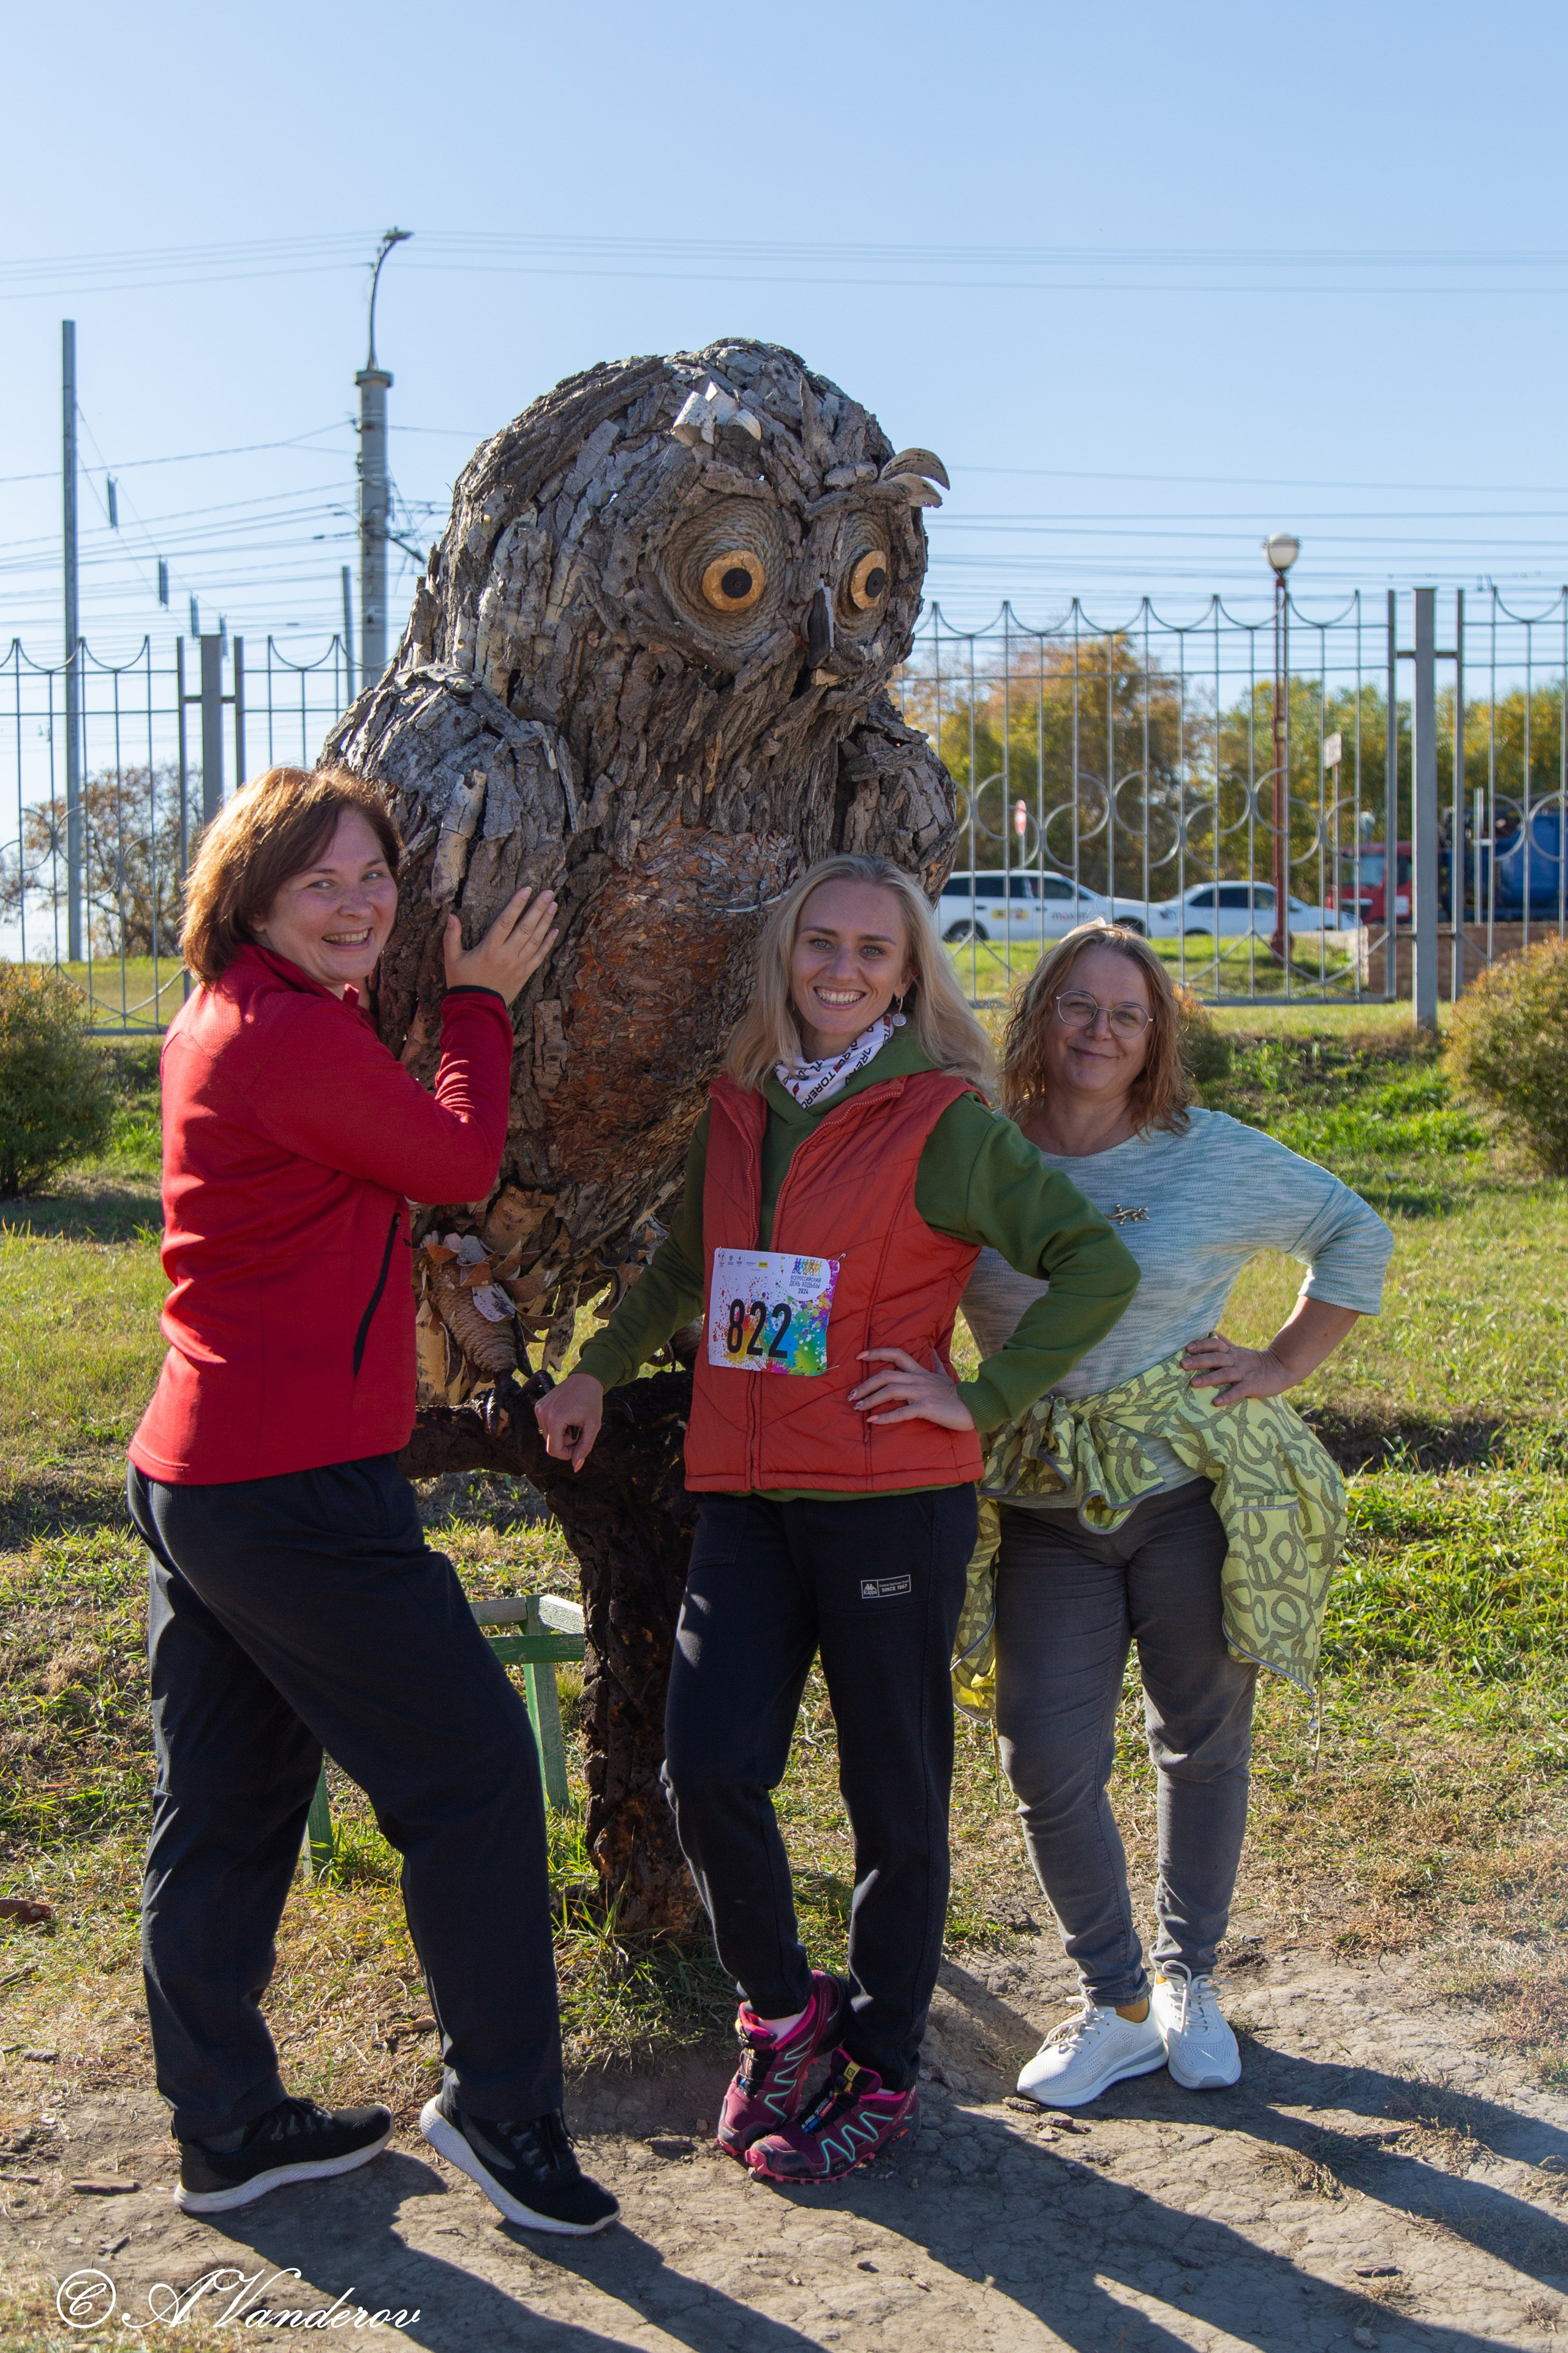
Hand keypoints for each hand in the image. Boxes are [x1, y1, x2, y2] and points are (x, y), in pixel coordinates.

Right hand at [444, 887, 557, 1005]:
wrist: (476, 1009)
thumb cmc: (462, 983)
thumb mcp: (452, 959)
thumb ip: (451, 937)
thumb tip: (451, 916)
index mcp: (489, 948)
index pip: (506, 921)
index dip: (517, 904)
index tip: (527, 889)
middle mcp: (506, 954)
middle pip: (525, 927)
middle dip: (538, 908)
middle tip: (548, 892)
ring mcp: (518, 965)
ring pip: (535, 940)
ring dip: (545, 921)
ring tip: (553, 905)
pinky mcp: (524, 975)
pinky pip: (539, 956)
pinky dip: (547, 943)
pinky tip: (554, 931)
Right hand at [534, 1369, 602, 1470]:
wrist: (586, 1379)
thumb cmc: (591, 1401)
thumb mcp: (593, 1426)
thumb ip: (584, 1448)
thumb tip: (576, 1467)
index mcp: (555, 1419)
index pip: (554, 1451)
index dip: (567, 1454)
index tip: (579, 1445)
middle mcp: (543, 1414)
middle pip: (550, 1444)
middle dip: (565, 1443)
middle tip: (578, 1430)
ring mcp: (539, 1409)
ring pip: (547, 1436)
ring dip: (561, 1435)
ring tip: (572, 1422)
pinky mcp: (538, 1406)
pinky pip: (545, 1426)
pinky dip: (556, 1426)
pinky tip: (566, 1416)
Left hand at [848, 1347, 976, 1431]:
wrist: (972, 1406)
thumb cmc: (955, 1393)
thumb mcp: (944, 1374)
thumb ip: (935, 1363)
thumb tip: (932, 1349)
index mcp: (919, 1371)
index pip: (896, 1354)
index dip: (876, 1352)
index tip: (859, 1356)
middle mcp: (917, 1379)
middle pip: (885, 1376)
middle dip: (865, 1385)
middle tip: (850, 1395)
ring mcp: (921, 1393)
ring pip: (889, 1392)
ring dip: (870, 1400)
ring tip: (857, 1408)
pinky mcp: (925, 1407)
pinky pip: (901, 1412)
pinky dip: (885, 1417)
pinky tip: (872, 1421)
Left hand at [1182, 1331, 1292, 1406]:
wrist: (1281, 1368)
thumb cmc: (1255, 1362)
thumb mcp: (1239, 1351)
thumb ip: (1225, 1343)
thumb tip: (1211, 1332)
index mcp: (1232, 1352)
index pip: (1215, 1344)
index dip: (1202, 1344)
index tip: (1187, 1347)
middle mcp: (1236, 1360)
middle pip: (1216, 1358)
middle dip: (1199, 1360)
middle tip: (1182, 1364)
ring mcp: (1244, 1373)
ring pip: (1224, 1374)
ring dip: (1209, 1379)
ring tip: (1193, 1383)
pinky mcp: (1252, 1385)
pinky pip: (1238, 1391)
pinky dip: (1228, 1396)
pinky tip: (1217, 1402)